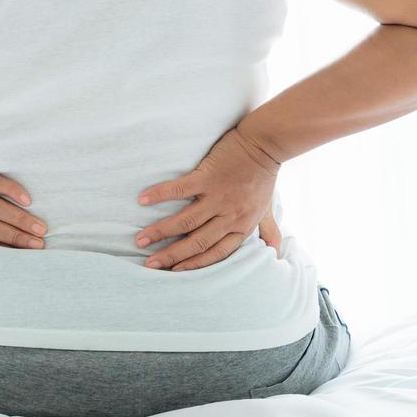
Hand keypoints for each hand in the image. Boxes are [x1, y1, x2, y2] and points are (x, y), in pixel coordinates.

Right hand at [134, 124, 281, 270]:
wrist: (265, 144)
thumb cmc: (263, 176)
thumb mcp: (267, 208)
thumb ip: (268, 230)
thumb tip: (276, 252)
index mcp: (241, 225)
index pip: (216, 253)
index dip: (194, 264)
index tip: (174, 272)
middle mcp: (229, 216)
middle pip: (197, 242)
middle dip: (171, 256)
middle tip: (149, 264)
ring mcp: (218, 197)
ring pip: (186, 221)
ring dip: (161, 232)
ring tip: (140, 240)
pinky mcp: (208, 176)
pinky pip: (180, 189)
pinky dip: (161, 195)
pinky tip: (143, 199)